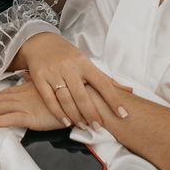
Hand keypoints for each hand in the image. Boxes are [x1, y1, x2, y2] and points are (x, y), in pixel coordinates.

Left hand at [0, 76, 67, 131]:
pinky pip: (11, 118)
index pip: (0, 94)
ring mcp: (25, 106)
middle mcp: (21, 96)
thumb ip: (33, 82)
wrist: (81, 98)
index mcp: (24, 90)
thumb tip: (25, 76)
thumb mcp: (46, 86)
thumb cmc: (65, 94)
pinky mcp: (32, 117)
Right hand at [15, 33, 130, 128]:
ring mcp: (53, 73)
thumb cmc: (67, 55)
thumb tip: (130, 91)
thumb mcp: (86, 62)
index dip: (113, 99)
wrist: (40, 42)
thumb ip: (106, 79)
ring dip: (76, 116)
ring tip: (83, 126)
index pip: (102, 82)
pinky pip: (49, 99)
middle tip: (99, 127)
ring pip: (66, 99)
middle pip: (82, 95)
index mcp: (84, 63)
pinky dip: (58, 113)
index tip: (123, 114)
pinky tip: (66, 122)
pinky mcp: (39, 78)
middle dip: (92, 113)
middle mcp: (69, 67)